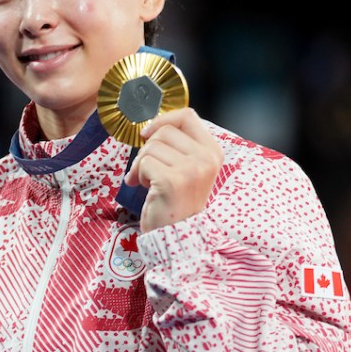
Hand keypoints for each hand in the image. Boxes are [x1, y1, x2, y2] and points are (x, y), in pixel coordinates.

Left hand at [124, 108, 223, 231]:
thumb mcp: (187, 168)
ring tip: (151, 182)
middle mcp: (206, 159)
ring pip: (151, 146)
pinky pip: (144, 163)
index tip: (148, 134)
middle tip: (150, 170)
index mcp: (213, 152)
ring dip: (142, 164)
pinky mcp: (173, 181)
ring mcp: (192, 169)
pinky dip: (138, 175)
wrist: (177, 235)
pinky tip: (147, 189)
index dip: (163, 120)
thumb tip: (151, 125)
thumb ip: (178, 145)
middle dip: (148, 149)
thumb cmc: (176, 201)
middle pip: (164, 131)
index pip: (187, 115)